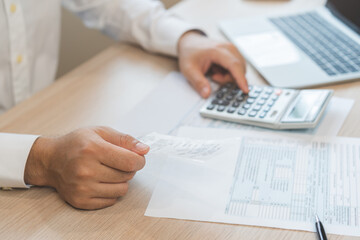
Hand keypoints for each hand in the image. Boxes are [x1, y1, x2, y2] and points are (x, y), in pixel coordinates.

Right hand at [24, 127, 148, 209]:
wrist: (51, 160)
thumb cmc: (77, 143)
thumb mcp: (101, 132)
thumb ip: (125, 140)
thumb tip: (145, 149)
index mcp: (93, 149)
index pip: (130, 161)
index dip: (139, 160)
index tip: (137, 158)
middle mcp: (86, 170)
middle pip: (127, 175)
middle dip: (128, 168)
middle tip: (117, 162)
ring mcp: (82, 188)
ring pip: (122, 190)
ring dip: (121, 181)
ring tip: (109, 171)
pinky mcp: (81, 201)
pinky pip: (111, 200)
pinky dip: (111, 191)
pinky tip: (101, 181)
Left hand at [178, 31, 248, 97]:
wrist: (189, 41)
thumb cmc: (189, 54)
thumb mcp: (189, 70)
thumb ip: (198, 83)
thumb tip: (206, 94)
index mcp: (218, 50)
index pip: (234, 65)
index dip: (241, 79)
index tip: (245, 90)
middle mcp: (228, 47)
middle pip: (239, 69)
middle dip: (227, 79)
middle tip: (213, 77)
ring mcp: (232, 49)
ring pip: (239, 69)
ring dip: (228, 76)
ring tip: (214, 72)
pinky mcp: (233, 52)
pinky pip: (237, 67)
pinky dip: (229, 72)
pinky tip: (217, 69)